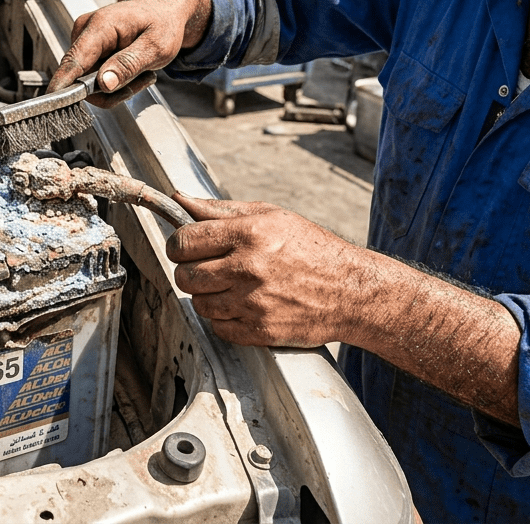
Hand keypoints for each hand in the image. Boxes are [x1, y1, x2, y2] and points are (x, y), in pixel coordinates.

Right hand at [47, 0, 211, 103]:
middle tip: (140, 82)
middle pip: (81, 78)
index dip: (62, 85)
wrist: (166, 10)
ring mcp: (85, 41)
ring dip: (116, 87)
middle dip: (110, 90)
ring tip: (141, 73)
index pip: (73, 61)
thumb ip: (128, 65)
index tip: (54, 105)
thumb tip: (103, 83)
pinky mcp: (89, 51)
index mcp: (100, 26)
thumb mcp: (156, 46)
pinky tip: (132, 71)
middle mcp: (86, 31)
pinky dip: (114, 81)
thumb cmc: (163, 21)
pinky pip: (93, 78)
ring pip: (88, 83)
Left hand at [166, 194, 367, 348]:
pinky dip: (224, 318)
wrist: (350, 290)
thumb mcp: (270, 216)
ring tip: (229, 286)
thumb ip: (220, 210)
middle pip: (185, 276)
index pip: (184, 242)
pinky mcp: (259, 330)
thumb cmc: (312, 249)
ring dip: (207, 296)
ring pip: (199, 304)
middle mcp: (248, 268)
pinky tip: (242, 305)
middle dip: (190, 271)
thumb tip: (179, 199)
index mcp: (249, 234)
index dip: (178, 245)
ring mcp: (253, 302)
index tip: (184, 248)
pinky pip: (218, 327)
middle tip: (207, 268)